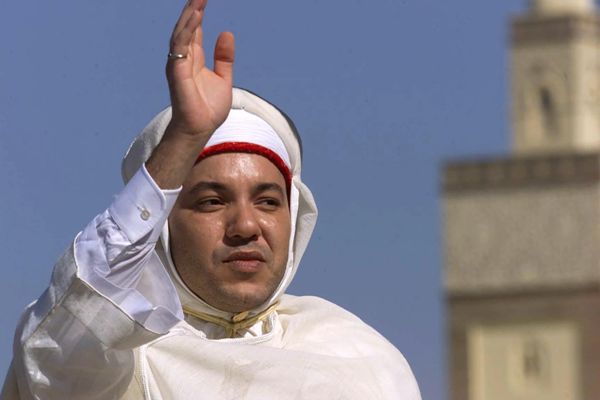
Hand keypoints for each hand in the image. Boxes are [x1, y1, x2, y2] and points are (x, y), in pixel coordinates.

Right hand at [166, 0, 234, 137]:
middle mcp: (183, 58)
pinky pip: (180, 45)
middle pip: (186, 26)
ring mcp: (178, 63)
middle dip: (192, 8)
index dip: (198, 12)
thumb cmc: (208, 109)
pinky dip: (187, 29)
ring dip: (189, 14)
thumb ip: (224, 58)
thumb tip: (227, 33)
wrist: (200, 129)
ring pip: (181, 32)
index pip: (194, 29)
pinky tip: (196, 16)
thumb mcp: (223, 79)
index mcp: (193, 58)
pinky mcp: (177, 71)